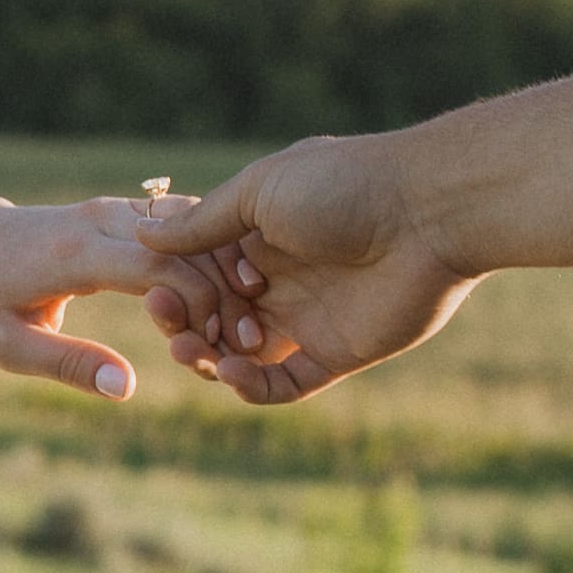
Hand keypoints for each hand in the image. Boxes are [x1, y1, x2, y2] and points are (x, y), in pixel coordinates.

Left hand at [0, 195, 233, 399]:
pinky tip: (229, 299)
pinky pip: (184, 228)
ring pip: (194, 231)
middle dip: (223, 293)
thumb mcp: (8, 346)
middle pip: (185, 246)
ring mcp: (118, 209)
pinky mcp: (129, 211)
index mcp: (74, 252)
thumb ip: (67, 364)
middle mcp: (102, 219)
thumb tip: (124, 388)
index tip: (218, 344)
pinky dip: (211, 258)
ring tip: (240, 324)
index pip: (155, 267)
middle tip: (244, 342)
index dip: (197, 303)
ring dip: (225, 274)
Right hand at [136, 133, 480, 402]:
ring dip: (210, 359)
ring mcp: (306, 319)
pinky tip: (233, 371)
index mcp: (258, 238)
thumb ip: (203, 223)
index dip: (176, 287)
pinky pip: (283, 384)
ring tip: (195, 353)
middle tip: (169, 324)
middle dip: (185, 326)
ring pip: (241, 355)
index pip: (201, 275)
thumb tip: (145, 238)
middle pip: (215, 318)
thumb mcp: (259, 192)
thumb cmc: (343, 185)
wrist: (426, 213)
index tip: (157, 290)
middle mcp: (279, 280)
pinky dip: (251, 386)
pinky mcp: (335, 354)